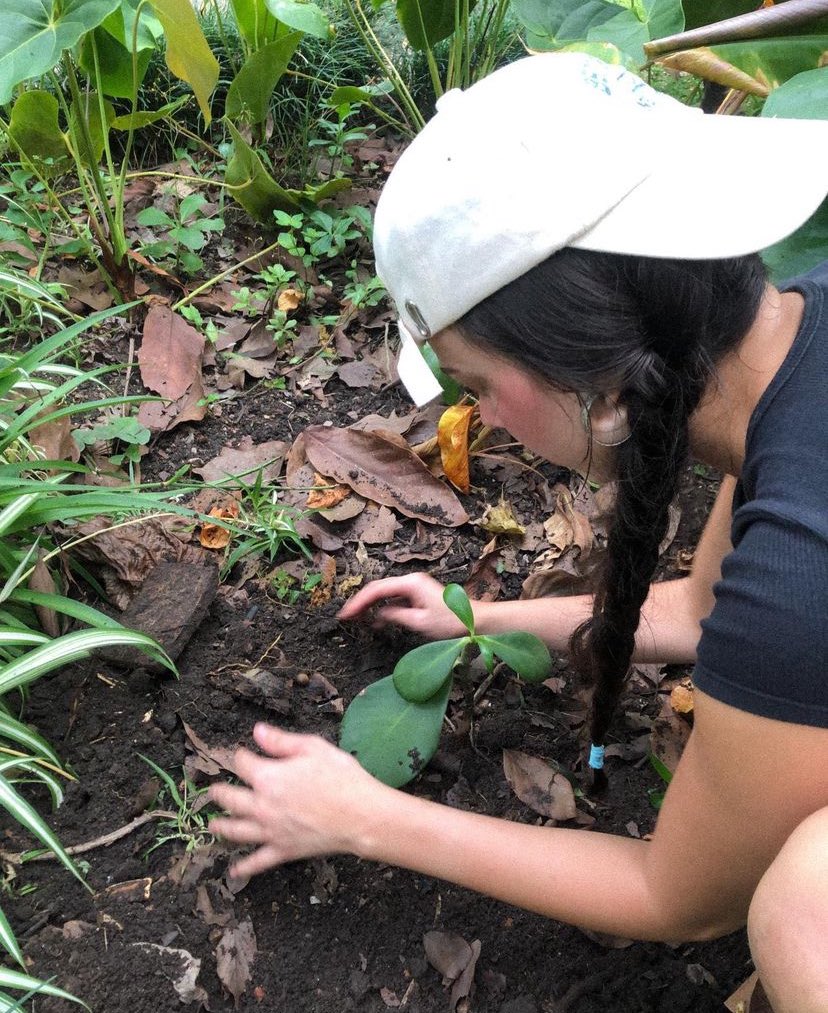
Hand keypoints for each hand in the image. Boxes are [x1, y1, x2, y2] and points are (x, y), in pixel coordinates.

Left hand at [209, 724, 384, 877]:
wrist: (360, 815)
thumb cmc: (341, 777)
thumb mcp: (313, 748)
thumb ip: (281, 741)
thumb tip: (257, 731)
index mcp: (268, 777)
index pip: (243, 764)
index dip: (240, 756)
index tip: (241, 754)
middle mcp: (262, 805)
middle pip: (232, 799)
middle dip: (220, 792)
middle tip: (214, 790)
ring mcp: (271, 831)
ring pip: (237, 830)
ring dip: (222, 826)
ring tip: (213, 824)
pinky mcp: (283, 850)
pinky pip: (258, 861)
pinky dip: (245, 867)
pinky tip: (234, 871)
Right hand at [337, 573, 466, 638]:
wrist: (476, 621)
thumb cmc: (451, 621)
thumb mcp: (419, 622)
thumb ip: (395, 616)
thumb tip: (378, 614)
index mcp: (410, 583)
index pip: (376, 590)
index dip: (358, 602)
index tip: (346, 615)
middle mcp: (411, 580)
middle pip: (378, 588)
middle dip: (361, 602)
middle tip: (345, 617)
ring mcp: (415, 587)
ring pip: (385, 593)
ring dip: (370, 605)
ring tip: (355, 619)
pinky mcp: (418, 595)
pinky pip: (395, 599)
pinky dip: (383, 608)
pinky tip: (376, 620)